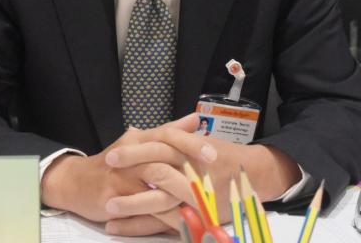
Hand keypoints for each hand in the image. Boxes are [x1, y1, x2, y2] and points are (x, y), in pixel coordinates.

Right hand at [40, 114, 212, 227]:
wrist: (76, 182)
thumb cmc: (114, 163)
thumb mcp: (140, 142)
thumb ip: (169, 131)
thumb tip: (195, 119)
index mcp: (139, 138)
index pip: (167, 136)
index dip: (191, 144)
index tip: (214, 155)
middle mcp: (130, 156)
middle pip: (162, 161)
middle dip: (189, 176)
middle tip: (211, 187)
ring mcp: (120, 178)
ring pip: (154, 188)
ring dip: (179, 200)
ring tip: (201, 209)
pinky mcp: (112, 200)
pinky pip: (142, 211)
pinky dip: (162, 218)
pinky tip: (179, 224)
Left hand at [103, 115, 299, 233]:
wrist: (254, 175)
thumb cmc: (223, 156)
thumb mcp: (197, 143)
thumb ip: (170, 138)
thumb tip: (136, 132)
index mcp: (189, 151)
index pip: (158, 147)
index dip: (134, 150)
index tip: (112, 153)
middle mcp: (191, 170)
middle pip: (156, 169)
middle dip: (131, 169)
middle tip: (106, 168)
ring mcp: (193, 195)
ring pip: (158, 200)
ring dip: (131, 204)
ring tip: (106, 206)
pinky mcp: (194, 215)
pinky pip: (164, 223)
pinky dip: (140, 226)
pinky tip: (119, 227)